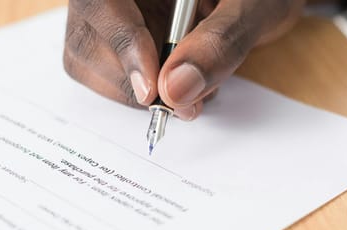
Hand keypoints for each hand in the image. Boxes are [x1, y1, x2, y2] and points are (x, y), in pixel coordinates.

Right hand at [64, 0, 305, 119]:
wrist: (261, 1)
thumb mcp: (253, 7)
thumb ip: (220, 42)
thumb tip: (177, 89)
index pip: (99, 3)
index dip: (121, 45)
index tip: (153, 90)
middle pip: (85, 38)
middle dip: (132, 81)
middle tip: (183, 102)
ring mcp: (110, 14)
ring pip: (88, 62)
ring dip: (138, 93)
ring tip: (191, 88)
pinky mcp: (114, 40)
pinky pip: (108, 75)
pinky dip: (144, 95)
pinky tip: (179, 84)